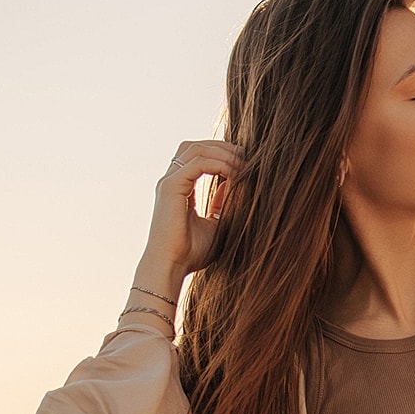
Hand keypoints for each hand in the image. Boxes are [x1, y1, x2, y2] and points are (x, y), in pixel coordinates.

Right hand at [141, 140, 241, 280]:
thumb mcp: (215, 223)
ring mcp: (169, 182)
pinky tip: (234, 173)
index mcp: (179, 188)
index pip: (197, 157)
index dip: (221, 154)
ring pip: (196, 150)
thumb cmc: (192, 252)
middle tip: (245, 157)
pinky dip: (218, 164)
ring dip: (223, 154)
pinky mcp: (170, 187)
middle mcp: (171, 181)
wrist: (173, 266)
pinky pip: (197, 163)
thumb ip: (222, 203)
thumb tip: (233, 184)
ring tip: (242, 165)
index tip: (245, 163)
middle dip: (222, 147)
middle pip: (195, 146)